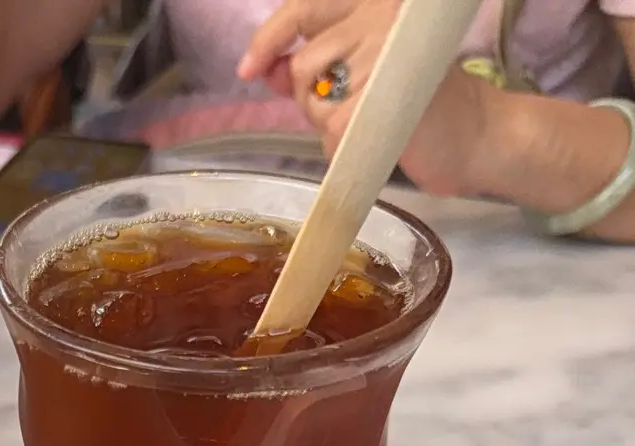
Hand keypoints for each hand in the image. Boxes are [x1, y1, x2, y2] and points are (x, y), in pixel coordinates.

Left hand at [239, 0, 497, 196]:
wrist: (477, 135)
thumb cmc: (423, 103)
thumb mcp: (369, 69)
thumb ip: (319, 63)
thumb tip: (263, 68)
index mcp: (377, 6)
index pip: (304, 9)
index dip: (270, 37)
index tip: (249, 67)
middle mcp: (378, 22)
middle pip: (303, 67)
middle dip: (312, 100)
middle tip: (348, 110)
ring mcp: (378, 62)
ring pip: (314, 104)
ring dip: (329, 126)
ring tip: (369, 125)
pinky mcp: (377, 105)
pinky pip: (332, 134)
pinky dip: (344, 150)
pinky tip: (373, 144)